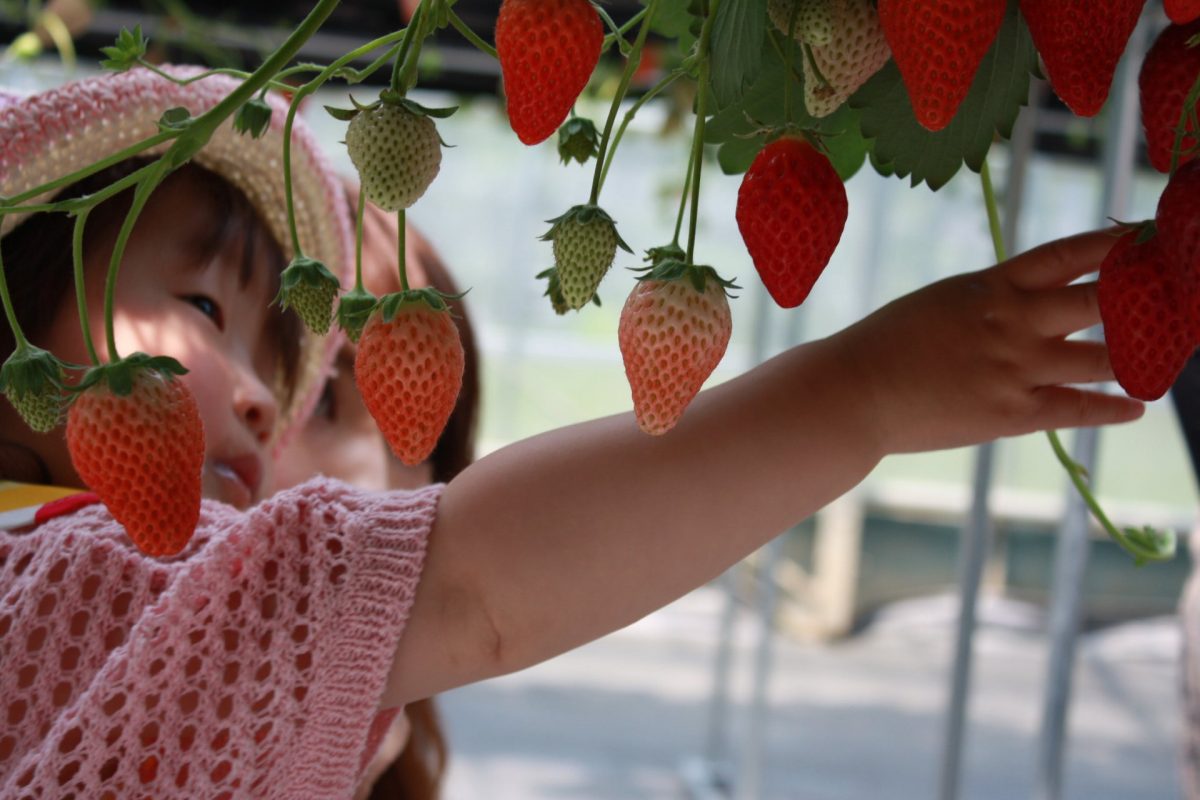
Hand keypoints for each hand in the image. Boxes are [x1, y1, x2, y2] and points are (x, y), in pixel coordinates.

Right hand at [835, 229, 1144, 454]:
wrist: (854, 392)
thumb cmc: (884, 345)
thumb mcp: (941, 303)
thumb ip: (989, 301)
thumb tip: (1029, 304)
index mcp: (992, 285)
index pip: (1068, 255)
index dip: (1113, 246)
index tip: (1147, 237)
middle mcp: (1014, 321)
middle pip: (1101, 301)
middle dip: (1142, 297)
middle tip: (1176, 295)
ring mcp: (1016, 368)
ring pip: (1102, 358)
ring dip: (1138, 356)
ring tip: (1164, 356)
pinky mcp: (1012, 413)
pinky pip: (1078, 409)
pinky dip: (1113, 408)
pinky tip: (1137, 406)